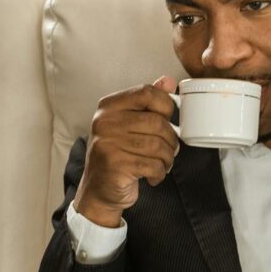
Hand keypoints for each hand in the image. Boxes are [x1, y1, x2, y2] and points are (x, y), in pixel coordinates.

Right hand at [71, 76, 180, 226]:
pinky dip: (159, 173)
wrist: (99, 191)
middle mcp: (105, 122)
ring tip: (162, 164)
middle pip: (157, 122)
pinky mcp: (115, 165)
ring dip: (167, 159)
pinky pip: (153, 165)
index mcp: (109, 107)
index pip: (146, 92)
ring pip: (158, 145)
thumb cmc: (118, 155)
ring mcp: (108, 143)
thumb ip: (148, 102)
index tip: (168, 119)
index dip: (166, 105)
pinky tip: (153, 176)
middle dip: (171, 140)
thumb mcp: (130, 125)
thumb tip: (168, 80)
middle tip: (169, 150)